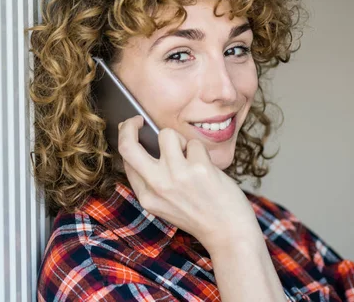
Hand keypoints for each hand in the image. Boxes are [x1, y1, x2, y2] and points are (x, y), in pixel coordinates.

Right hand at [117, 115, 261, 253]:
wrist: (228, 234)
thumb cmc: (198, 215)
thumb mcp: (164, 204)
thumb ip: (150, 180)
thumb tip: (138, 143)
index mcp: (146, 197)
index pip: (125, 160)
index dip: (127, 139)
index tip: (132, 128)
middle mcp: (157, 185)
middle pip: (128, 145)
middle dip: (129, 126)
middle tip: (138, 120)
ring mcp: (177, 176)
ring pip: (167, 134)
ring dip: (180, 140)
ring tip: (189, 157)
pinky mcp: (199, 168)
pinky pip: (194, 143)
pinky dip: (201, 152)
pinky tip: (207, 170)